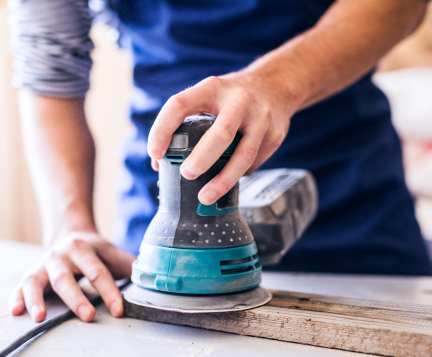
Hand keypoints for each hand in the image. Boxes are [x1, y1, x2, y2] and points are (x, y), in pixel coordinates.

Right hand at [10, 231, 134, 321]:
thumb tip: (149, 278)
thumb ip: (128, 264)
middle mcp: (60, 255)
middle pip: (66, 278)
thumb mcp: (111, 251)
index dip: (109, 291)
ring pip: (36, 280)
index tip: (118, 311)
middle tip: (89, 316)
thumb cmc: (95, 250)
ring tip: (39, 318)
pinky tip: (16, 312)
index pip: (98, 271)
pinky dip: (16, 298)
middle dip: (77, 298)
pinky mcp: (31, 273)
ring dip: (37, 299)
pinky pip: (20, 286)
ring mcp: (43, 264)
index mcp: (83, 247)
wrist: (69, 232)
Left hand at [147, 71, 293, 204]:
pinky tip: (230, 178)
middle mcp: (239, 100)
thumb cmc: (230, 98)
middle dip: (202, 158)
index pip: (181, 104)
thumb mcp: (208, 96)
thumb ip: (186, 122)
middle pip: (222, 133)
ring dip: (224, 179)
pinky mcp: (275, 135)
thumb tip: (161, 165)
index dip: (163, 129)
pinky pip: (254, 162)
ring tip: (205, 196)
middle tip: (187, 175)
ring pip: (244, 154)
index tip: (154, 153)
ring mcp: (261, 117)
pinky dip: (239, 174)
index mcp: (212, 88)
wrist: (276, 85)